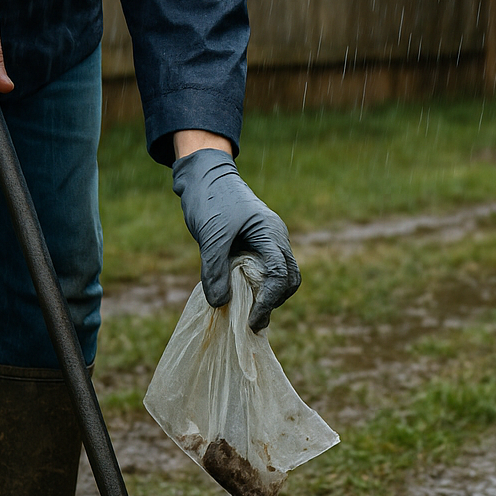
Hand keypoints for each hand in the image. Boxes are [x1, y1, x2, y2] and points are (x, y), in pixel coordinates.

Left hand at [172, 145, 298, 330]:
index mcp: (271, 233)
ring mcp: (270, 240)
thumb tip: (220, 303)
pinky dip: (258, 287)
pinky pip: (267, 271)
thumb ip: (214, 269)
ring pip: (281, 277)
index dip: (269, 301)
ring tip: (246, 313)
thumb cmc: (210, 199)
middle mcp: (276, 237)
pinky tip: (241, 297)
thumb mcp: (210, 235)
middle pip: (290, 279)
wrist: (205, 174)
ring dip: (267, 296)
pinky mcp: (259, 243)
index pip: (281, 275)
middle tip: (252, 321)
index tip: (251, 320)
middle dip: (274, 302)